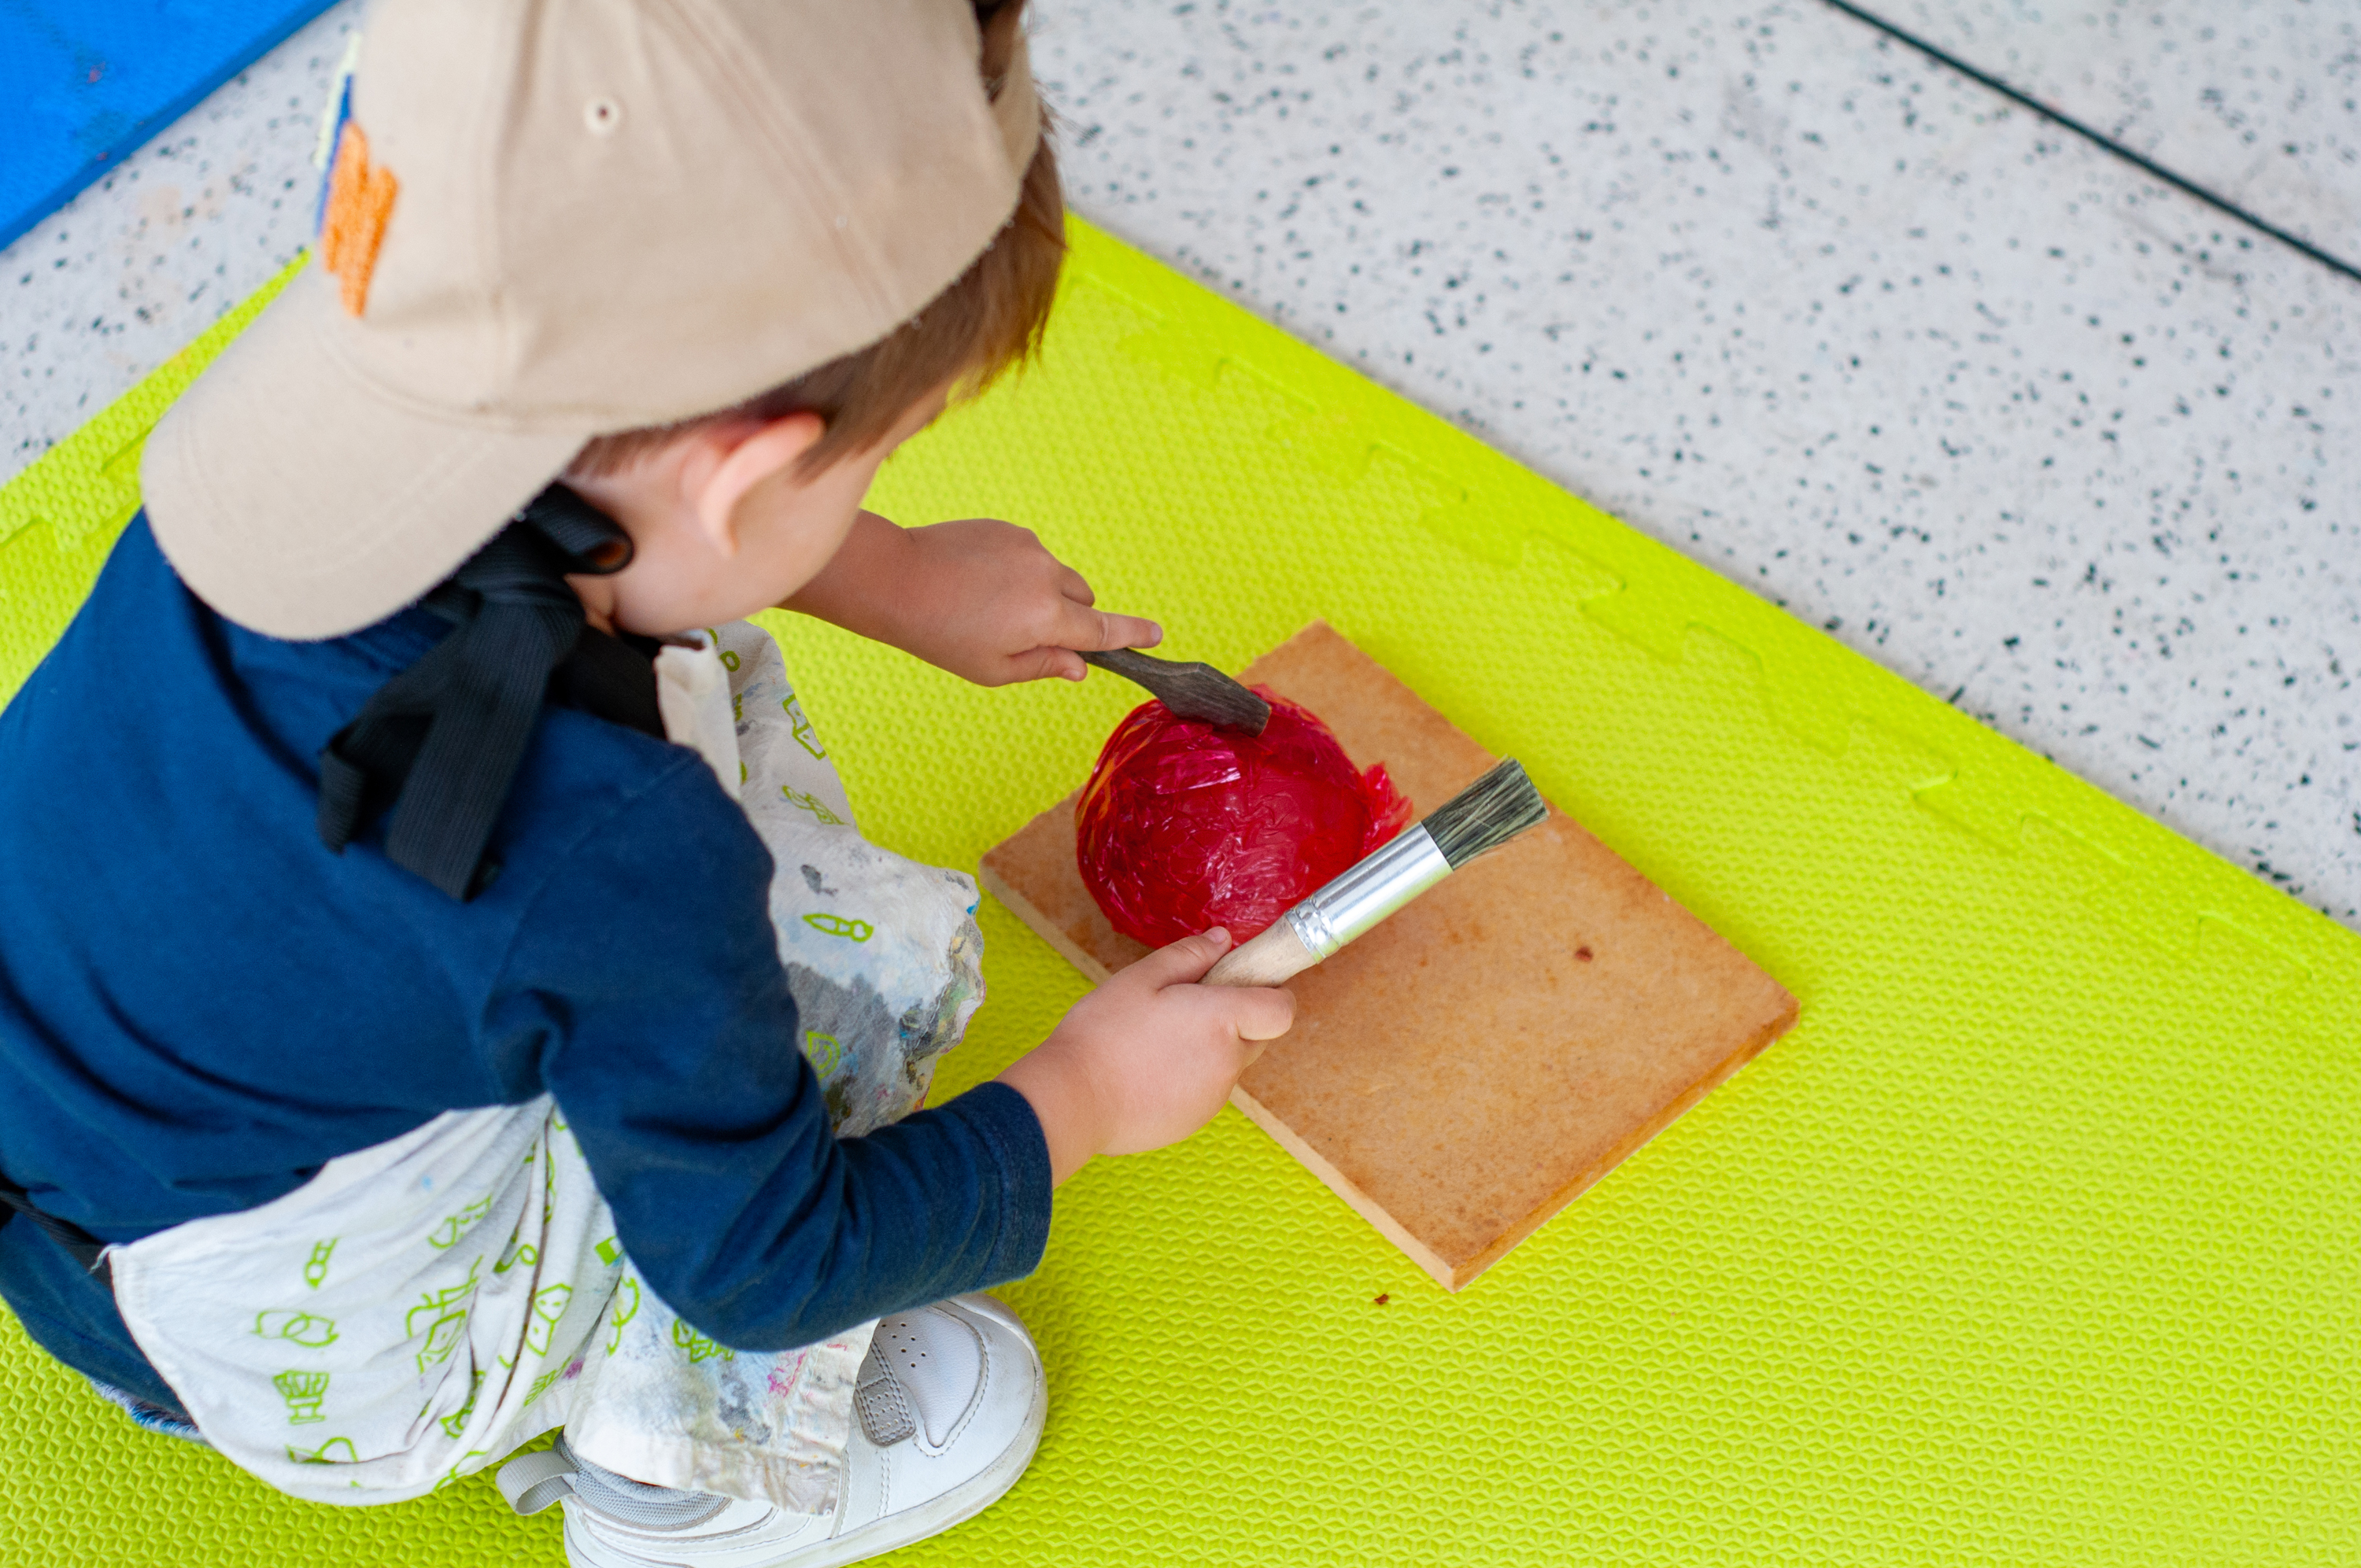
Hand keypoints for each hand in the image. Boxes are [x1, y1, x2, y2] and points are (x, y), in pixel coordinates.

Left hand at [784, 511, 1161, 685]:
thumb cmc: (941, 634)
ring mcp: (1029, 548)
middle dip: (1069, 616)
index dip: (1133, 633)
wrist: (897, 579)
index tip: (1157, 634)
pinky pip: (1030, 554)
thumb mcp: (993, 670)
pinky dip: (1018, 570)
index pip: (1104, 629)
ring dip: (1042, 592)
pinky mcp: (1009, 529)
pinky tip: (979, 582)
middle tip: (1025, 634)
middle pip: (1082, 600)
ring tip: (990, 605)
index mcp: (1048, 618)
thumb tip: (1080, 667)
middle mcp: (1048, 577)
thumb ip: (1044, 666)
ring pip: (1056, 576)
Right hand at [996, 929, 1295, 1183]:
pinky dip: (1190, 1076)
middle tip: (1186, 1008)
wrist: (1073, 1100)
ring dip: (1209, 1049)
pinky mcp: (1195, 1120)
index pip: (1283, 1009)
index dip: (1271, 993)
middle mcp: (1228, 1062)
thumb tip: (1223, 940)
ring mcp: (1214, 1097)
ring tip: (1157, 1041)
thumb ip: (1188, 955)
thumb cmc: (1103, 1035)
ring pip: (1229, 1063)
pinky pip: (1206, 1089)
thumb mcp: (1140, 979)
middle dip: (1235, 1019)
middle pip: (1257, 1035)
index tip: (1243, 983)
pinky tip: (1149, 1070)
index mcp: (1222, 1021)